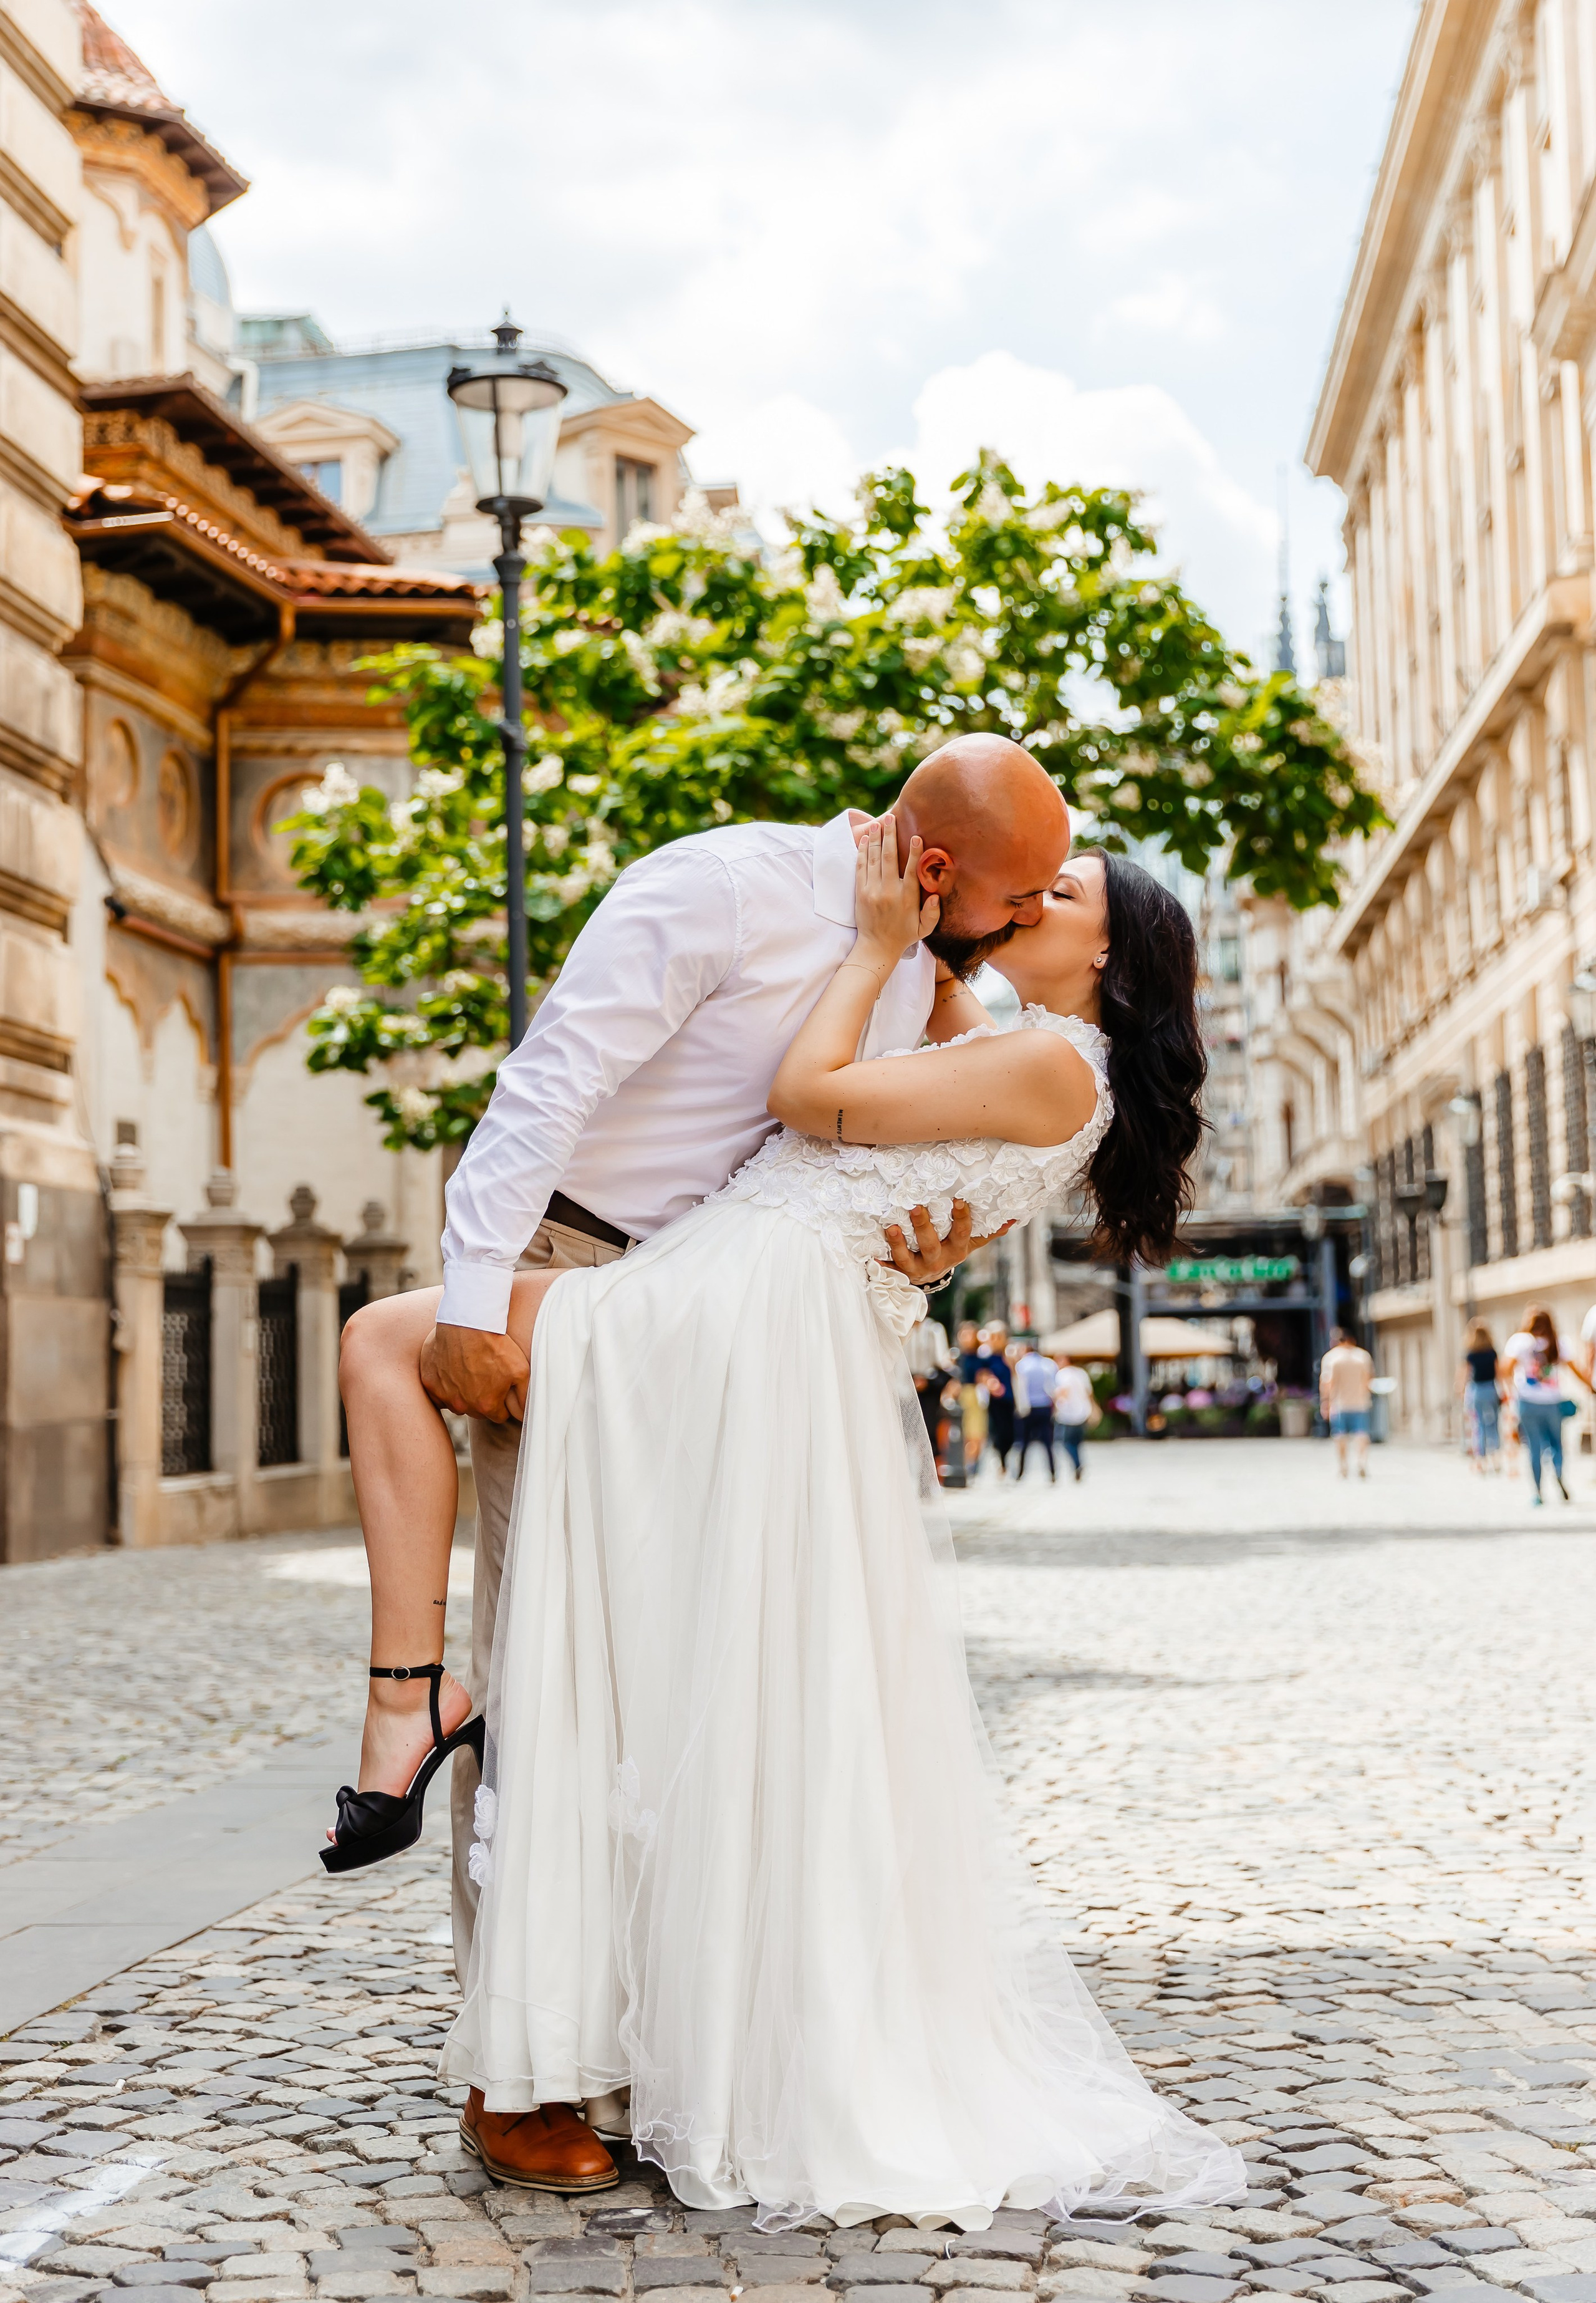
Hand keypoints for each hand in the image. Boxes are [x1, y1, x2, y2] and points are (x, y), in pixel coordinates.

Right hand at [419, 1322, 530, 1422]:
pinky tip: (452, 1371)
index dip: (501, 1402)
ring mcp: (443, 1394)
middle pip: (476, 1410)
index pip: (498, 1415)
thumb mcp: (521, 1370)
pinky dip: (444, 1386)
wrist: (468, 1322)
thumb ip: (524, 1397)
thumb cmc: (496, 1344)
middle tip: (485, 1377)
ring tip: (469, 1371)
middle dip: (482, 1399)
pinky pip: (438, 1393)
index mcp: (485, 1405)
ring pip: (456, 1403)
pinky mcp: (429, 1381)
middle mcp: (462, 1405)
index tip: (501, 1388)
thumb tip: (524, 1415)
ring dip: (462, 1394)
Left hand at [853, 814, 938, 963]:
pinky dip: (863, 852)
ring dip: (876, 839)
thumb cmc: (903, 935)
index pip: (911, 870)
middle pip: (889, 857)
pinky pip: (861, 867)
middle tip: (890, 817)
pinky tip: (866, 839)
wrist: (876, 947)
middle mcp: (889, 891)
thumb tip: (936, 896)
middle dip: (890, 835)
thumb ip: (933, 913)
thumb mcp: (924, 928)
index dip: (914, 852)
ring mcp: (872, 890)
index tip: (915, 836)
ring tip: (878, 822)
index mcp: (907, 898)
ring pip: (874, 859)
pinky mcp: (860, 892)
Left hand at [880, 1199, 1014, 1284]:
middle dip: (923, 1227)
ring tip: (891, 1227)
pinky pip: (889, 1270)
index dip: (961, 1218)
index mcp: (956, 1250)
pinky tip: (871, 1257)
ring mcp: (917, 1268)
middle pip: (931, 1245)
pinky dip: (880, 1265)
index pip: (962, 1233)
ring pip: (907, 1258)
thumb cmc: (952, 1249)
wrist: (933, 1276)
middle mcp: (938, 1260)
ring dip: (898, 1244)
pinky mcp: (900, 1273)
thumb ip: (990, 1230)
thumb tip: (1014, 1216)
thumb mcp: (972, 1242)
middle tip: (916, 1208)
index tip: (959, 1199)